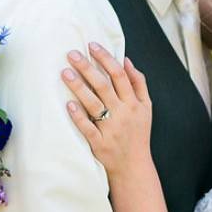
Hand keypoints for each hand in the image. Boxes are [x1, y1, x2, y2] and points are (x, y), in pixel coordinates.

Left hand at [61, 42, 152, 178]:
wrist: (134, 166)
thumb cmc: (138, 133)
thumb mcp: (147, 107)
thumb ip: (139, 83)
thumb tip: (127, 60)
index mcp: (133, 102)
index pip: (119, 75)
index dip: (106, 58)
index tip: (92, 45)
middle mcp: (123, 113)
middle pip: (104, 86)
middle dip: (88, 67)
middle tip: (72, 53)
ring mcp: (110, 129)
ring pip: (93, 104)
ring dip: (79, 87)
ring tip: (65, 72)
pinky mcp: (99, 143)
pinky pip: (87, 128)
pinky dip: (78, 116)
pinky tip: (68, 104)